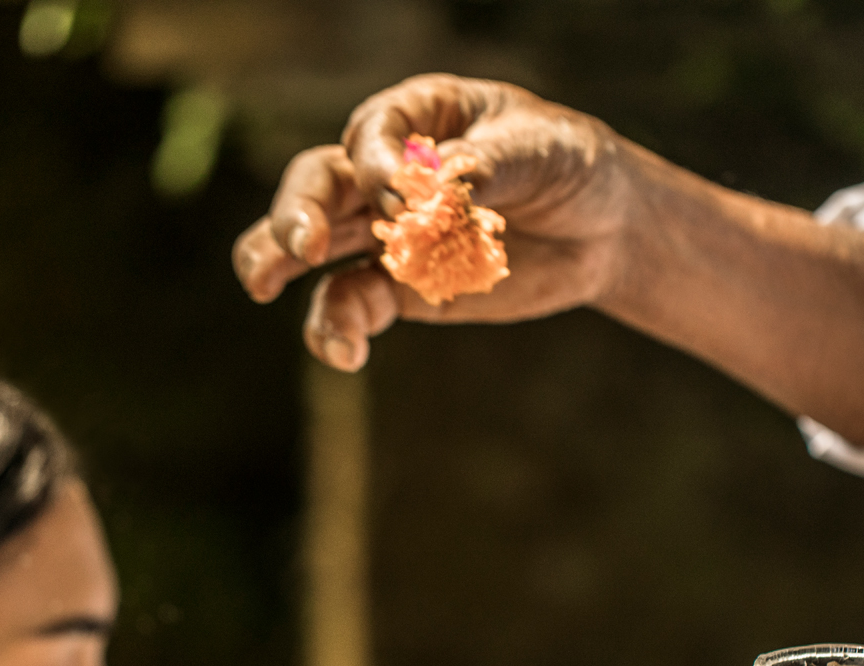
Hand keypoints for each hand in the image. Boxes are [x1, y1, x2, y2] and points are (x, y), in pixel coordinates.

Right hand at [234, 75, 639, 370]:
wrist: (602, 227)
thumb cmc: (569, 164)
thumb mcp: (542, 150)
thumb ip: (485, 166)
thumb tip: (436, 189)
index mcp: (420, 116)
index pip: (373, 133)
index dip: (377, 165)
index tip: (404, 199)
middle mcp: (387, 171)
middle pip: (320, 182)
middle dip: (300, 210)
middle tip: (301, 244)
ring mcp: (386, 231)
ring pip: (313, 241)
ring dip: (278, 259)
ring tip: (261, 285)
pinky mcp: (401, 285)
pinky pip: (351, 301)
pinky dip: (338, 325)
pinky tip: (344, 352)